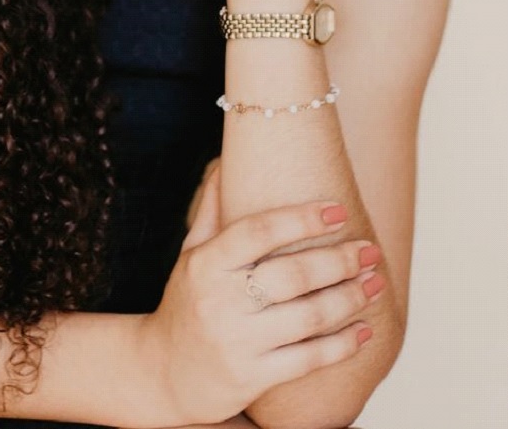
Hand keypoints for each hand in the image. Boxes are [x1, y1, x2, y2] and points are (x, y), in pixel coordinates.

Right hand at [134, 164, 379, 426]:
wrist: (163, 373)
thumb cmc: (186, 302)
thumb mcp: (191, 255)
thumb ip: (212, 211)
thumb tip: (224, 162)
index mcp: (207, 264)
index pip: (257, 232)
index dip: (301, 219)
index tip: (338, 210)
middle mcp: (221, 300)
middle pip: (291, 274)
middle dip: (338, 260)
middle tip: (370, 249)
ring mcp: (238, 341)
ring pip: (307, 317)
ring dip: (349, 298)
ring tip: (376, 283)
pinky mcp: (253, 377)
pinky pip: (308, 359)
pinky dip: (342, 345)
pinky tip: (365, 331)